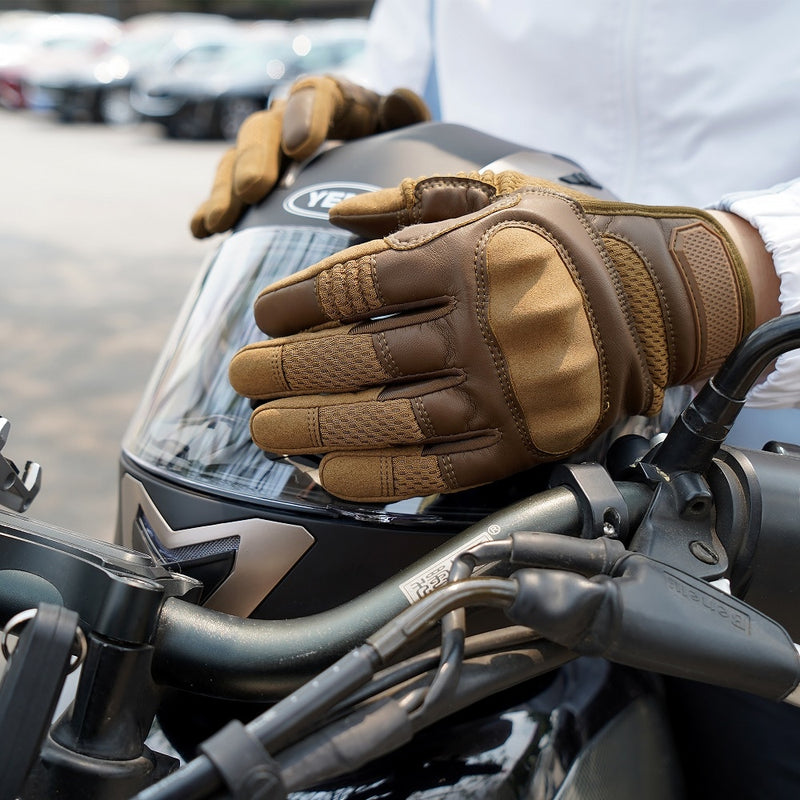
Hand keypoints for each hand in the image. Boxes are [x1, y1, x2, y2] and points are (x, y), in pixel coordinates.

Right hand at [190, 76, 428, 237]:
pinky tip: (201, 232)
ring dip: (226, 191)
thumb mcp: (410, 135)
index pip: (318, 95)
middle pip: (266, 129)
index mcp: (336, 101)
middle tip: (254, 190)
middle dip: (256, 159)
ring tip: (219, 222)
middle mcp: (293, 121)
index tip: (300, 148)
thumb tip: (397, 99)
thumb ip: (406, 120)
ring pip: (237, 162)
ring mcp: (268, 153)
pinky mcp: (252, 186)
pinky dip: (212, 211)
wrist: (380, 170)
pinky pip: (227, 194)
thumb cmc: (398, 155)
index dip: (306, 117)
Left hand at [229, 172, 754, 501]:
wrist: (656, 302)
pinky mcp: (517, 443)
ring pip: (389, 417)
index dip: (299, 304)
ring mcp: (499, 393)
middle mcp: (479, 329)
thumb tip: (342, 214)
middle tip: (243, 377)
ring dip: (316, 427)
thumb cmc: (566, 245)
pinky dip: (381, 476)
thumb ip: (423, 197)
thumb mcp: (504, 193)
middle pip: (359, 357)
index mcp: (469, 261)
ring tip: (266, 428)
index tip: (265, 316)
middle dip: (288, 370)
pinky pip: (439, 467)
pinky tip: (331, 475)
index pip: (358, 287)